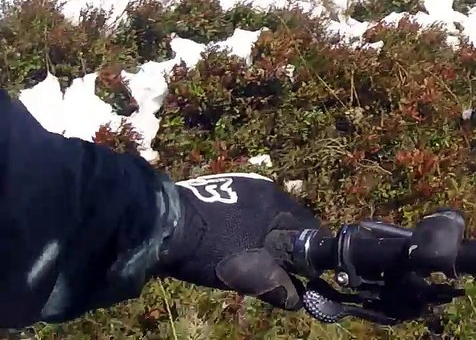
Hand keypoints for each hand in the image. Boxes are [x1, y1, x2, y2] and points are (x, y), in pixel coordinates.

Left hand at [157, 173, 318, 309]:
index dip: (309, 253)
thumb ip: (277, 285)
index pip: (308, 227)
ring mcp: (237, 183)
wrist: (158, 225)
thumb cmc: (210, 248)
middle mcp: (262, 187)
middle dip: (282, 244)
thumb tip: (298, 299)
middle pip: (285, 220)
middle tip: (271, 267)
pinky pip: (240, 210)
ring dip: (260, 235)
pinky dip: (240, 226)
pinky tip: (223, 240)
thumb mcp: (248, 274)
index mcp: (276, 203)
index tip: (303, 273)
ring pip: (261, 216)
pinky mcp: (215, 186)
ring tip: (244, 255)